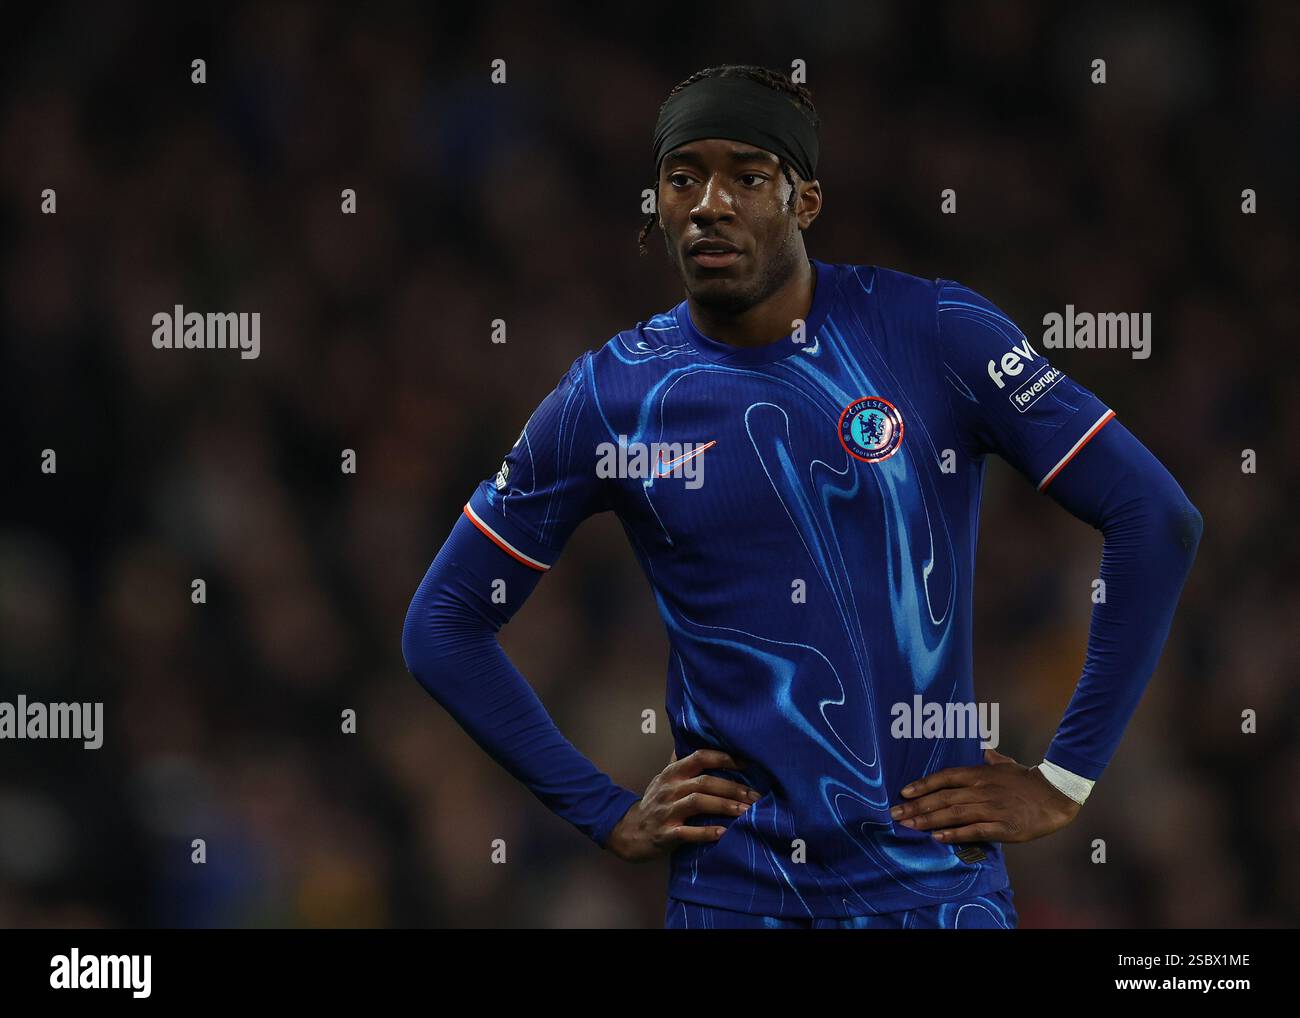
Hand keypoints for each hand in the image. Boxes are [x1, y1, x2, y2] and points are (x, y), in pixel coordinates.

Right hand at [606, 749, 759, 861]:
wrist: (628, 832)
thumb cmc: (653, 803)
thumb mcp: (663, 779)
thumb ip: (679, 762)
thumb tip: (690, 740)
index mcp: (672, 773)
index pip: (699, 757)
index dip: (724, 758)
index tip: (748, 763)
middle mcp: (669, 788)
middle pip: (704, 782)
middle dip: (733, 788)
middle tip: (757, 796)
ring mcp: (666, 811)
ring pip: (698, 803)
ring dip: (725, 806)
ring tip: (747, 812)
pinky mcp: (665, 834)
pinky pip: (688, 832)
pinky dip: (707, 832)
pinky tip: (725, 833)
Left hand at [889, 748, 1080, 843]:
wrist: (1056, 795)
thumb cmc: (1028, 780)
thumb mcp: (1006, 765)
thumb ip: (991, 758)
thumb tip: (984, 749)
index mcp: (979, 774)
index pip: (945, 777)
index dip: (923, 785)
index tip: (903, 793)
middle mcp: (981, 790)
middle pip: (943, 798)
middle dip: (916, 806)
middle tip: (894, 814)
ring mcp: (992, 808)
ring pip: (954, 814)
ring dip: (928, 820)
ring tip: (908, 826)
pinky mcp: (1004, 827)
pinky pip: (975, 830)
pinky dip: (955, 834)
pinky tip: (938, 838)